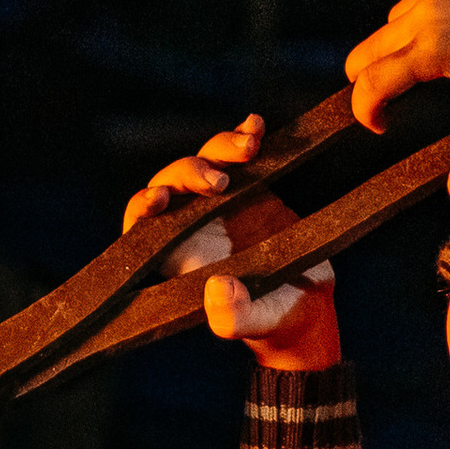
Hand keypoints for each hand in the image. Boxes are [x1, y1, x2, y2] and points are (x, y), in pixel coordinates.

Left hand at [123, 117, 340, 370]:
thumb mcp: (257, 323)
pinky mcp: (251, 184)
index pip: (143, 226)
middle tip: (220, 180)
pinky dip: (245, 134)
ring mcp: (220, 201)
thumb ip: (234, 317)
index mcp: (179, 256)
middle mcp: (192, 224)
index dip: (143, 207)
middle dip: (190, 172)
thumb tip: (217, 289)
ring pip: (205, 161)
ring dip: (221, 148)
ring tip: (249, 146)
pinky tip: (256, 125)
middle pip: (172, 183)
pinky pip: (240, 154)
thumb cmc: (272, 319)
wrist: (307, 303)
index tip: (160, 199)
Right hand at [345, 0, 449, 203]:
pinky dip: (419, 20)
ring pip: (392, 20)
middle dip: (369, 79)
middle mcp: (430, 9)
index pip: (372, 81)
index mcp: (433, 45)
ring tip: (415, 72)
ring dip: (393, 48)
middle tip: (387, 103)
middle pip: (369, 47)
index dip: (366, 110)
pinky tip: (443, 38)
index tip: (380, 127)